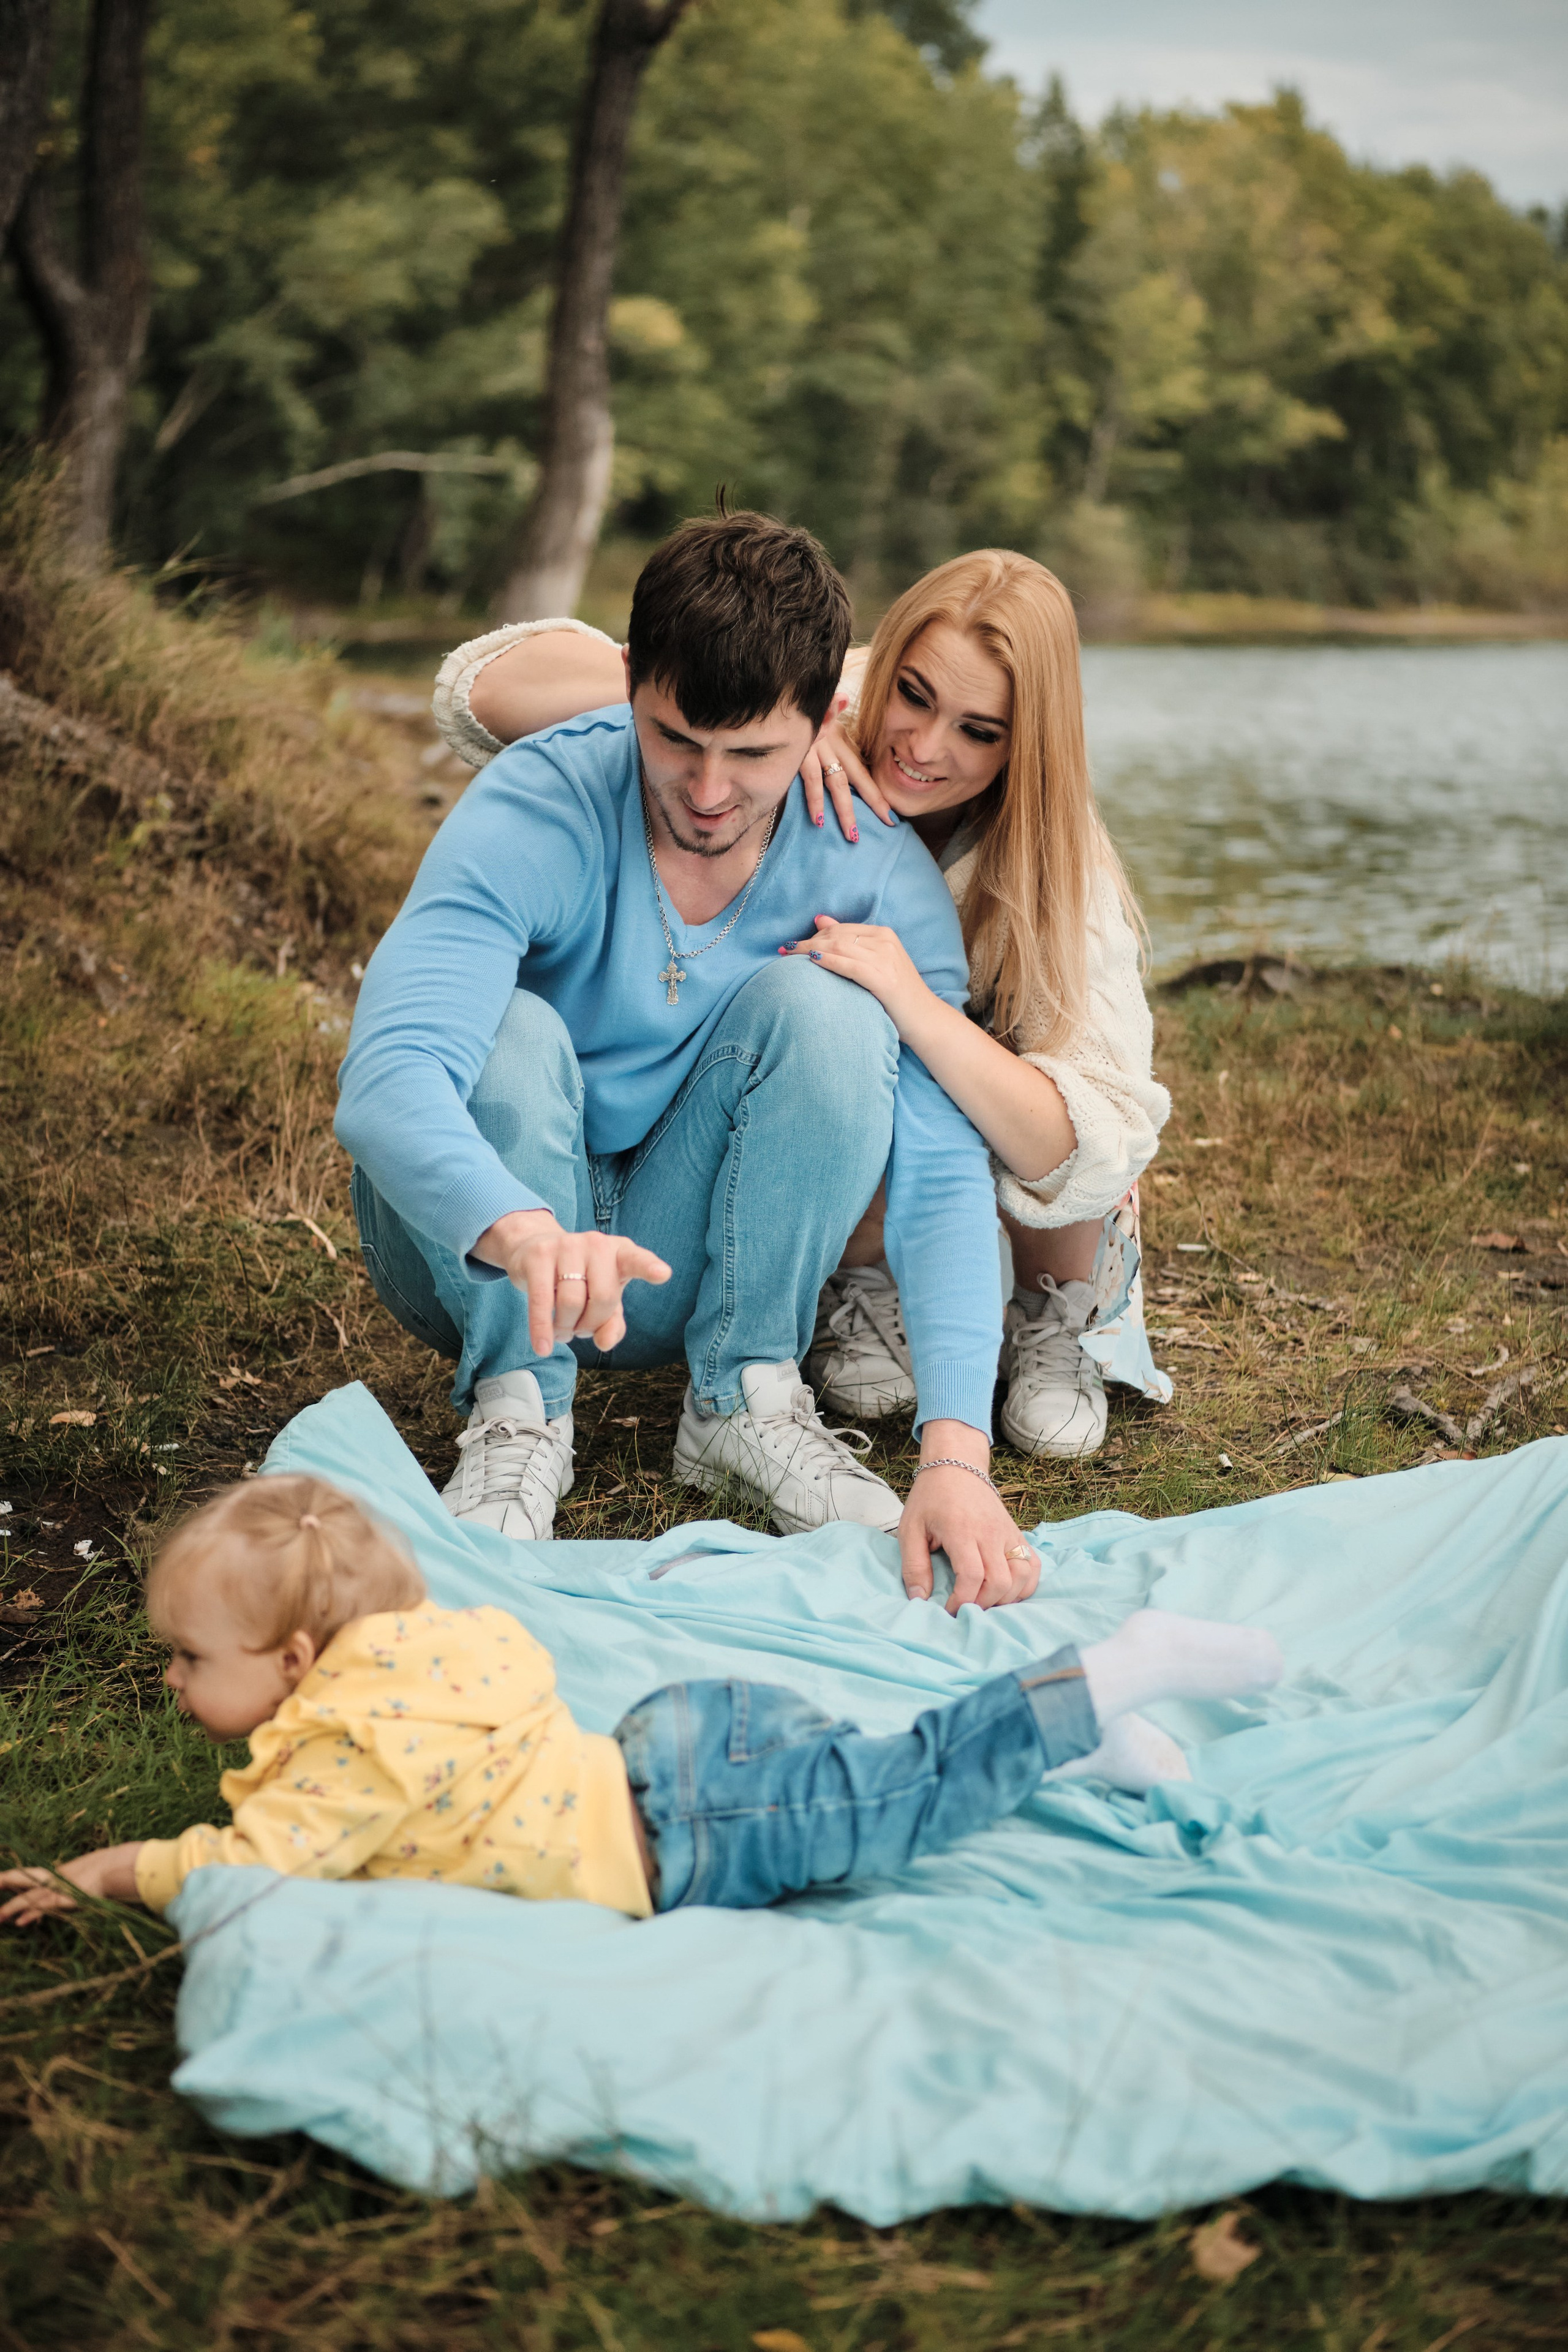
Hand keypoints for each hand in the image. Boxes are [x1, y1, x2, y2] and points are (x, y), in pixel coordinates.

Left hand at [0, 1842, 145, 1924]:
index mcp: (62, 1874)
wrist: (118, 1867)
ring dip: (12, 1906)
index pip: (36, 1877)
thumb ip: (87, 1883)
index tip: (4, 1880)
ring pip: (30, 1897)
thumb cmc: (112, 1870)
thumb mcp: (95, 1878)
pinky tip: (20, 1922)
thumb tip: (94, 1883)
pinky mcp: (66, 1898)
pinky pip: (45, 1907)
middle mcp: (57, 1880)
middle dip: (9, 1880)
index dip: (19, 1879)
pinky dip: (32, 1914)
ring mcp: (60, 1889)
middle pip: (27, 1878)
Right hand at [474, 1208, 670, 1354]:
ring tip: (562, 1329)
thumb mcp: (602, 1301)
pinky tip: (543, 1347)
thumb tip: (604, 1343)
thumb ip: (612, 1324)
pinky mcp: (539, 1255)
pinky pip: (541, 1301)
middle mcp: (596, 1244)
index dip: (649, 1268)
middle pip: (602, 1299)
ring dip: (566, 1328)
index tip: (663, 1274)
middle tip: (579, 1329)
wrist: (534, 1248)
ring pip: (571, 1303)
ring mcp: (566, 1246)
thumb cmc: (578, 1278)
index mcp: (620, 1253)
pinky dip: (542, 1329)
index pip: (636, 1260)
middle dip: (590, 1325)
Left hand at [780, 915, 930, 1036]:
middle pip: (837, 936)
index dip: (815, 934)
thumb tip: (820, 918)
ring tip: (789, 956)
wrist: (925, 1020)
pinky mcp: (883, 979)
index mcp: (884, 934)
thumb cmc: (898, 995)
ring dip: (810, 950)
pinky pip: (848, 965)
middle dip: (808, 941)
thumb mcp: (876, 962)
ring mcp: (885, 959)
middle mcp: (885, 942)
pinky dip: (827, 961)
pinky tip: (811, 962)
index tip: (794, 945)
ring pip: (839, 947)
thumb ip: (850, 941)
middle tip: (785, 950)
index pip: (841, 928)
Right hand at [800, 703, 894, 838]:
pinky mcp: (799, 749)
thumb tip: (844, 701)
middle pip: (856, 776)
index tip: (889, 814)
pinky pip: (810, 778)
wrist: (779, 693)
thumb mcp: (817, 717)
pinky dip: (815, 799)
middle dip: (873, 801)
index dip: (875, 792)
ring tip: (852, 834)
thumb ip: (829, 721)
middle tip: (888, 822)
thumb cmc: (796, 711)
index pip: (860, 768)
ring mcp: (815, 744)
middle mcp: (830, 740)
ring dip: (845, 809)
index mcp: (837, 737)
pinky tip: (818, 820)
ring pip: (836, 782)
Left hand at [898, 1430, 1039, 1613]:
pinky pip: (1034, 1565)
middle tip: (966, 1606)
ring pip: (1022, 1576)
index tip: (949, 1609)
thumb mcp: (910, 1529)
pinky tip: (1007, 1590)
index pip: (972, 1575)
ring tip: (984, 1599)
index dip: (962, 1600)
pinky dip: (1026, 1584)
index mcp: (962, 1531)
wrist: (956, 1467)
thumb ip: (913, 1565)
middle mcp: (991, 1533)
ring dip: (1006, 1597)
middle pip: (1000, 1581)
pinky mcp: (1018, 1534)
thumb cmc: (930, 1499)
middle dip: (983, 1604)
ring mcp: (1009, 1533)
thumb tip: (919, 1599)